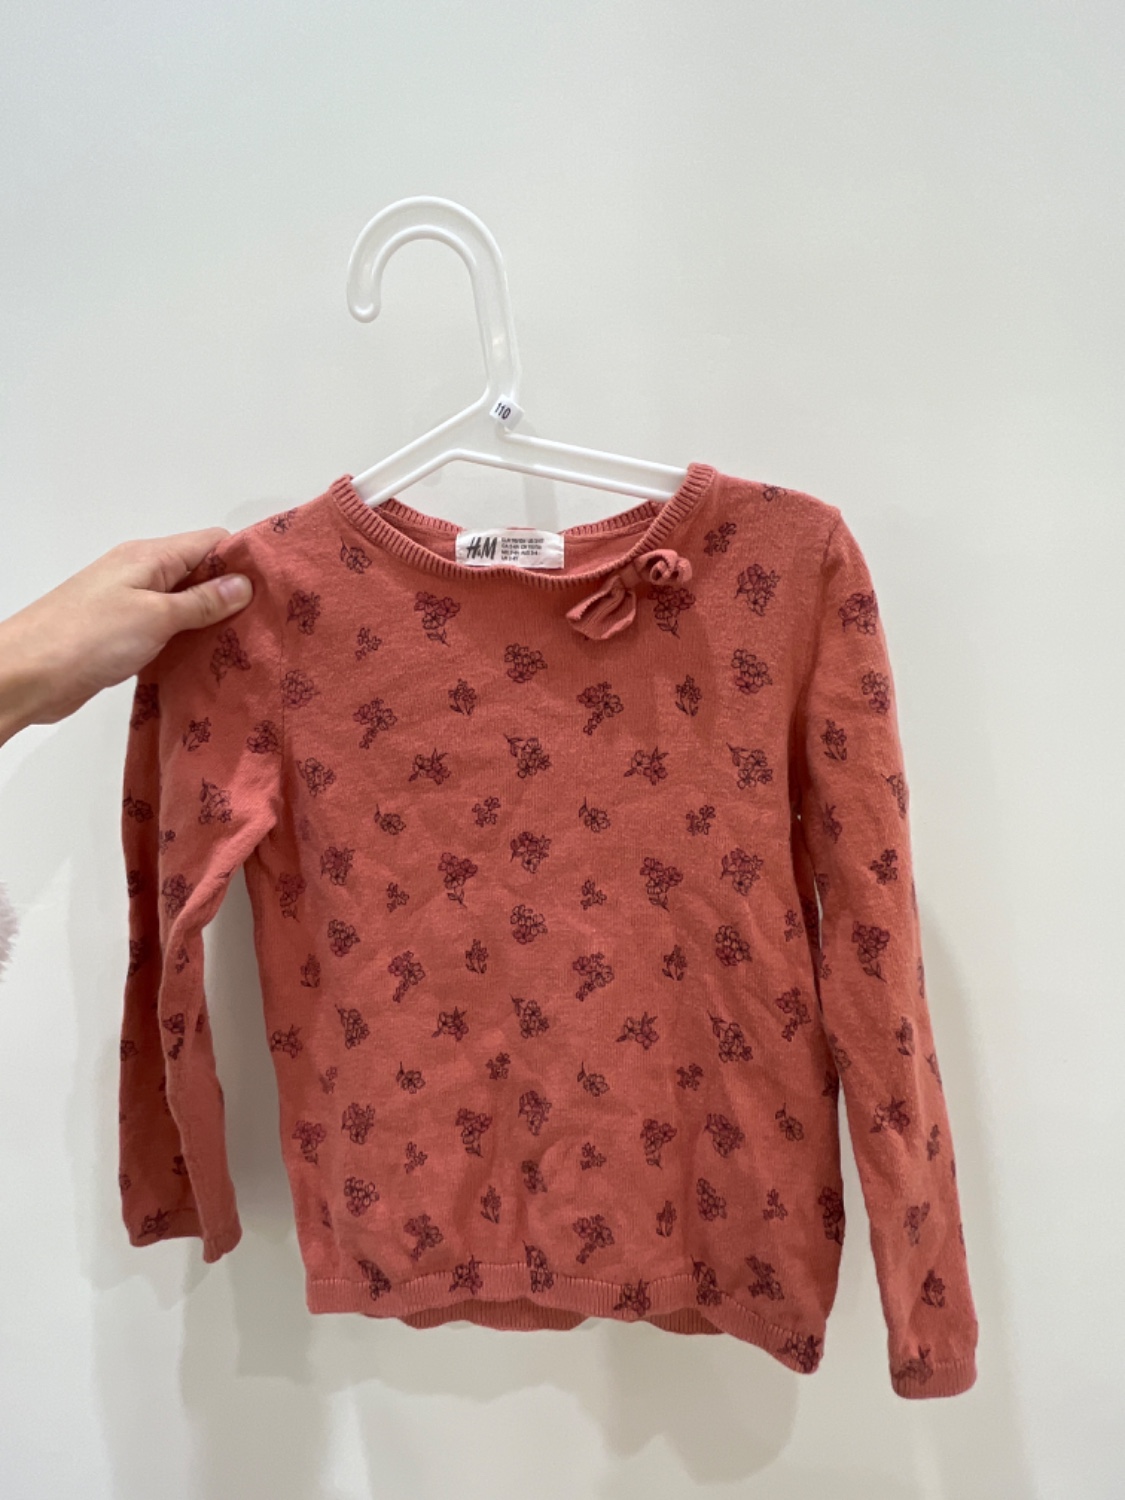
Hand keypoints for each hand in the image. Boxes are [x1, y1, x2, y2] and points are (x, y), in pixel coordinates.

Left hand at [0, 529, 253, 746]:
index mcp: (149, 557)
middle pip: (200, 572)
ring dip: (211, 621)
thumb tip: (243, 583)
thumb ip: (202, 601)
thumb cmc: (87, 637)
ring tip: (248, 643)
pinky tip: (210, 659)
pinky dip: (188, 640)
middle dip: (233, 593)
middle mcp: (141, 574)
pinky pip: (167, 629)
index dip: (245, 559)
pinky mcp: (122, 634)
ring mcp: (130, 604)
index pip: (210, 542)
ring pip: (185, 604)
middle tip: (270, 622)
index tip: (277, 587)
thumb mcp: (155, 616)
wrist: (26, 675)